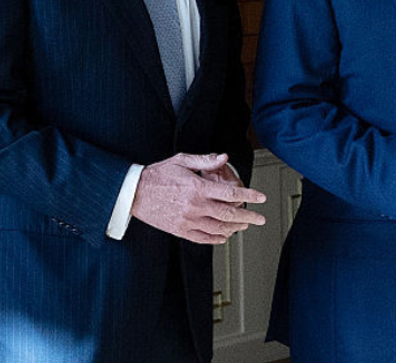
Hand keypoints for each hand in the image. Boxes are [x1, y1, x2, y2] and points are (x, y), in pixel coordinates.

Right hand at [131, 153, 266, 244]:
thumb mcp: (182, 160)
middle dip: (248, 217)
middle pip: (228, 214)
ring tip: (244, 226)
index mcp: (197, 187)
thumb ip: (205, 160)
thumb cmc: (157, 174)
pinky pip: (202, 238)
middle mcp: (194, 205)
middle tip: (260, 219)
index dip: (249, 195)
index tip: (261, 198)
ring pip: (217, 229)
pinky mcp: (179, 230)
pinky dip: (216, 239)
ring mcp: (187, 220)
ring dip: (234, 228)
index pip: (230, 193)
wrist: (134, 192)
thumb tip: (224, 157)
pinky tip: (224, 237)